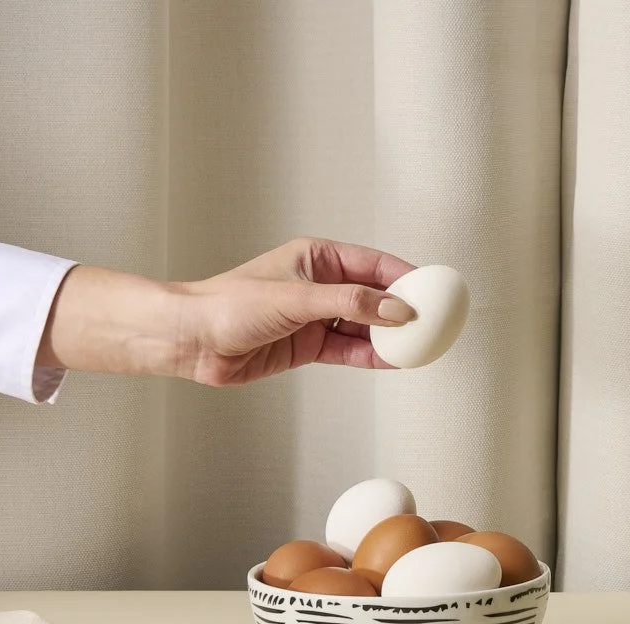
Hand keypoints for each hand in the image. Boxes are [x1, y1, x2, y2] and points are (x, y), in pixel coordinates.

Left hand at [37, 238, 418, 383]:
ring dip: (391, 336)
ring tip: (422, 345)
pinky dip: (374, 356)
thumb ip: (351, 304)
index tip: (435, 290)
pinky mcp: (310, 345)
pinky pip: (352, 350)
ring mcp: (316, 316)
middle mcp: (320, 285)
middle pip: (376, 295)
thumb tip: (397, 310)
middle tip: (436, 321)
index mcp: (317, 258)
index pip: (374, 264)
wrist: (193, 341)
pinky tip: (396, 360)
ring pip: (367, 325)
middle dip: (406, 308)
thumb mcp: (297, 298)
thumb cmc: (229, 305)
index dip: (407, 277)